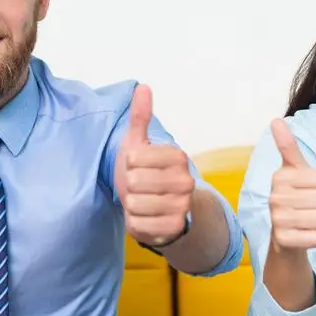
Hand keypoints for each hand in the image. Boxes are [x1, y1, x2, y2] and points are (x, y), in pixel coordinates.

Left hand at [114, 84, 193, 246]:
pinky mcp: (174, 228)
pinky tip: (146, 218)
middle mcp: (185, 181)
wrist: (162, 209)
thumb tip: (143, 87)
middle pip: (134, 181)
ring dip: (132, 205)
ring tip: (143, 202)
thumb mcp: (139, 143)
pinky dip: (136, 222)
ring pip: (135, 203)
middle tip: (141, 187)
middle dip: (130, 186)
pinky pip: (139, 224)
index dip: (129, 163)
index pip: (134, 157)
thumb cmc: (146, 173)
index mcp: (177, 156)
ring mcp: (182, 206)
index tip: (139, 167)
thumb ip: (141, 117)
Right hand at [268, 118, 315, 250]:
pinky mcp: (283, 240)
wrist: (283, 235)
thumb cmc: (294, 196)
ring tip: (306, 220)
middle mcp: (275, 197)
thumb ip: (288, 146)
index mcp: (280, 177)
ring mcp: (277, 219)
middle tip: (308, 207)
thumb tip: (276, 119)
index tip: (309, 189)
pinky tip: (304, 234)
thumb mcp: (294, 170)